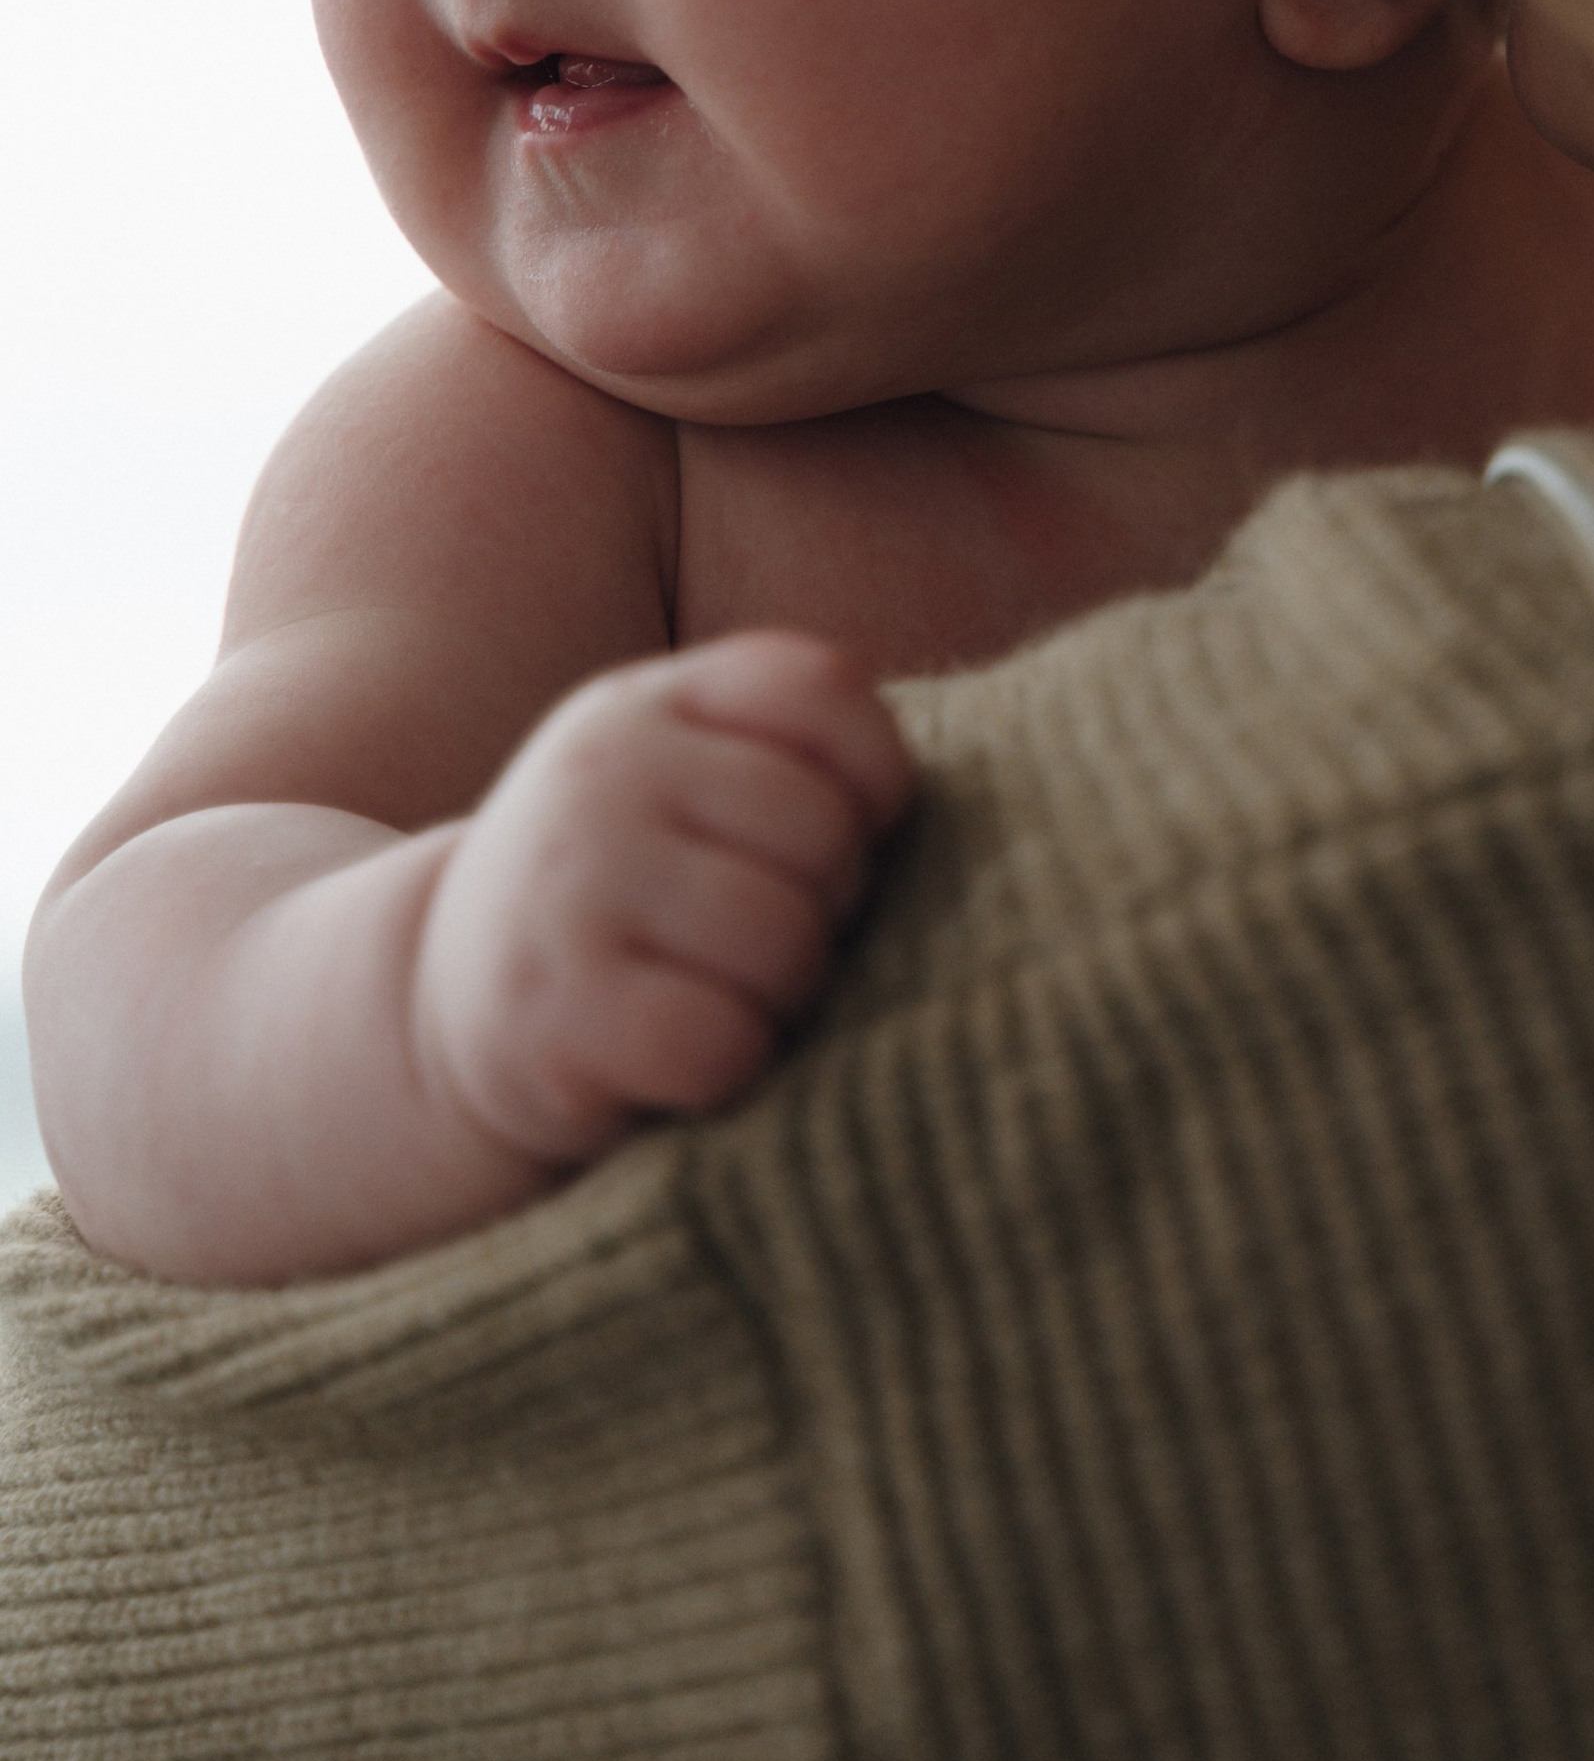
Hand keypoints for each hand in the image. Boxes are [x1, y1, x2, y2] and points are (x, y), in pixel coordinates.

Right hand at [411, 630, 910, 1171]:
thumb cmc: (621, 911)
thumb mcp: (678, 792)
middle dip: (829, 909)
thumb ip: (794, 766)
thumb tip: (1002, 807)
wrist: (425, 1022)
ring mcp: (567, 886)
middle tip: (763, 948)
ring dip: (783, 1002)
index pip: (821, 688)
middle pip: (820, 829)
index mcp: (645, 703)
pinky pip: (723, 1043)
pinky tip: (678, 1065)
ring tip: (722, 1001)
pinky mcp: (550, 1011)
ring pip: (783, 941)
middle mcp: (598, 772)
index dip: (873, 776)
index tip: (847, 840)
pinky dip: (730, 1072)